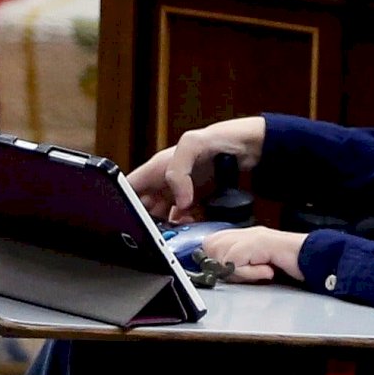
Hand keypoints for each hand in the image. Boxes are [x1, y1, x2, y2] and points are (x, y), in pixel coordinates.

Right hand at [126, 116, 266, 224]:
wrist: (248, 147)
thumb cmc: (219, 138)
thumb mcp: (192, 145)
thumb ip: (178, 172)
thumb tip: (180, 201)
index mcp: (157, 167)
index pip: (130, 188)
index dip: (125, 204)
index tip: (131, 220)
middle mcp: (166, 181)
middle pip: (146, 208)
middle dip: (148, 223)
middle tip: (156, 235)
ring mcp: (182, 193)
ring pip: (166, 218)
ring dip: (169, 228)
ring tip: (176, 236)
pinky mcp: (197, 202)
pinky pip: (186, 220)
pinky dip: (188, 228)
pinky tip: (194, 231)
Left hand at [200, 225, 307, 283]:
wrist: (314, 258)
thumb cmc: (290, 266)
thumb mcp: (258, 266)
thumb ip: (239, 266)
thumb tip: (219, 272)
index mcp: (244, 236)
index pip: (210, 241)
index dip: (213, 258)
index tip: (227, 272)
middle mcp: (246, 232)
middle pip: (210, 245)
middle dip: (221, 265)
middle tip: (245, 273)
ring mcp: (254, 235)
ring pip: (221, 254)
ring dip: (237, 270)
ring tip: (258, 272)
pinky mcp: (260, 242)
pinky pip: (237, 260)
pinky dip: (248, 272)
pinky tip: (266, 271)